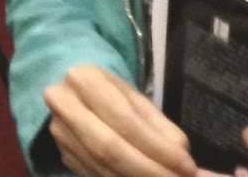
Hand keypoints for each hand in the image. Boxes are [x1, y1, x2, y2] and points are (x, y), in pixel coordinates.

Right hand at [42, 64, 197, 176]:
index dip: (158, 148)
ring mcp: (59, 132)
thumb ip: (163, 130)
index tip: (187, 166)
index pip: (126, 121)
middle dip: (149, 171)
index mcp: (84, 79)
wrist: (75, 94)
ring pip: (102, 168)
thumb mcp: (139, 101)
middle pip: (109, 149)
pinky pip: (96, 176)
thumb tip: (187, 163)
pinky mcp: (63, 154)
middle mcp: (64, 105)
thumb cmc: (113, 94)